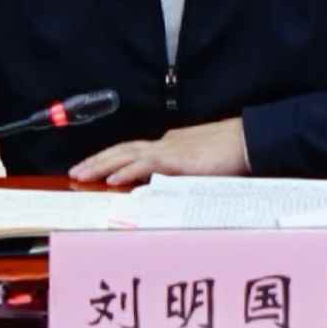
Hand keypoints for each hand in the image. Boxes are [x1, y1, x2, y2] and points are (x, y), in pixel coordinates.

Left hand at [65, 117, 252, 186]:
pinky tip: (112, 179)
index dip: (112, 159)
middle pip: (122, 149)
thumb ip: (183, 173)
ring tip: (81, 174)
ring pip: (126, 154)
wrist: (251, 139)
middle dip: (97, 160)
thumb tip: (167, 187)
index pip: (134, 151)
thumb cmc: (233, 153)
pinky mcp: (178, 159)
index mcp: (170, 144)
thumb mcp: (202, 165)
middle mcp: (165, 143)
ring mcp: (170, 149)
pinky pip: (146, 165)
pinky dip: (127, 171)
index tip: (95, 169)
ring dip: (101, 164)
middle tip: (75, 171)